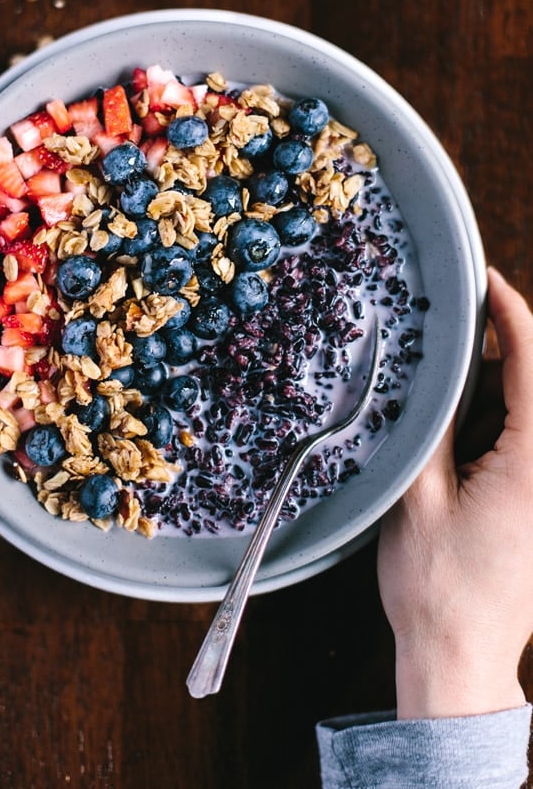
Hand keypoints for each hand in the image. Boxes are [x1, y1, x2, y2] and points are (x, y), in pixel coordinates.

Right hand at [377, 267, 532, 718]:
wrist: (459, 659)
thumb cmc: (435, 588)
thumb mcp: (417, 495)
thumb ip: (433, 425)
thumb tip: (433, 370)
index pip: (532, 368)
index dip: (513, 314)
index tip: (488, 279)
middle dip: (499, 354)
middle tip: (452, 344)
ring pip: (529, 415)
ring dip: (496, 395)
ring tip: (449, 411)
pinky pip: (526, 445)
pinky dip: (499, 427)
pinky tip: (463, 446)